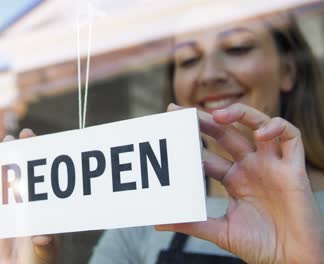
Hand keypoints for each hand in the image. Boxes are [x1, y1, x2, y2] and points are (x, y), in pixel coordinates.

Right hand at [0, 129, 57, 263]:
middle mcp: (32, 199)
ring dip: (7, 158)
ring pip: (11, 175)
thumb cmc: (39, 259)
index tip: (35, 143)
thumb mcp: (44, 252)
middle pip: (28, 169)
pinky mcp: (0, 209)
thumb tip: (42, 236)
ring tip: (5, 141)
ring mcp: (15, 203)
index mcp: (46, 204)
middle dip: (24, 151)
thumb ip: (44, 244)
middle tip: (19, 136)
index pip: (45, 176)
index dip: (41, 156)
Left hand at [156, 103, 321, 262]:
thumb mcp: (220, 231)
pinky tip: (262, 133)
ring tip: (217, 115)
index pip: (207, 153)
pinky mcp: (294, 168)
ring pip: (257, 126)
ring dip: (239, 114)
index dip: (190, 141)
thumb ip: (191, 223)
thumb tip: (157, 222)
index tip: (170, 128)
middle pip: (226, 134)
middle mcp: (251, 167)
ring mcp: (271, 165)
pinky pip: (291, 137)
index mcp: (233, 179)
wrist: (292, 261)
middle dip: (203, 120)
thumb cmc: (259, 246)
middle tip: (180, 110)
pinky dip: (278, 127)